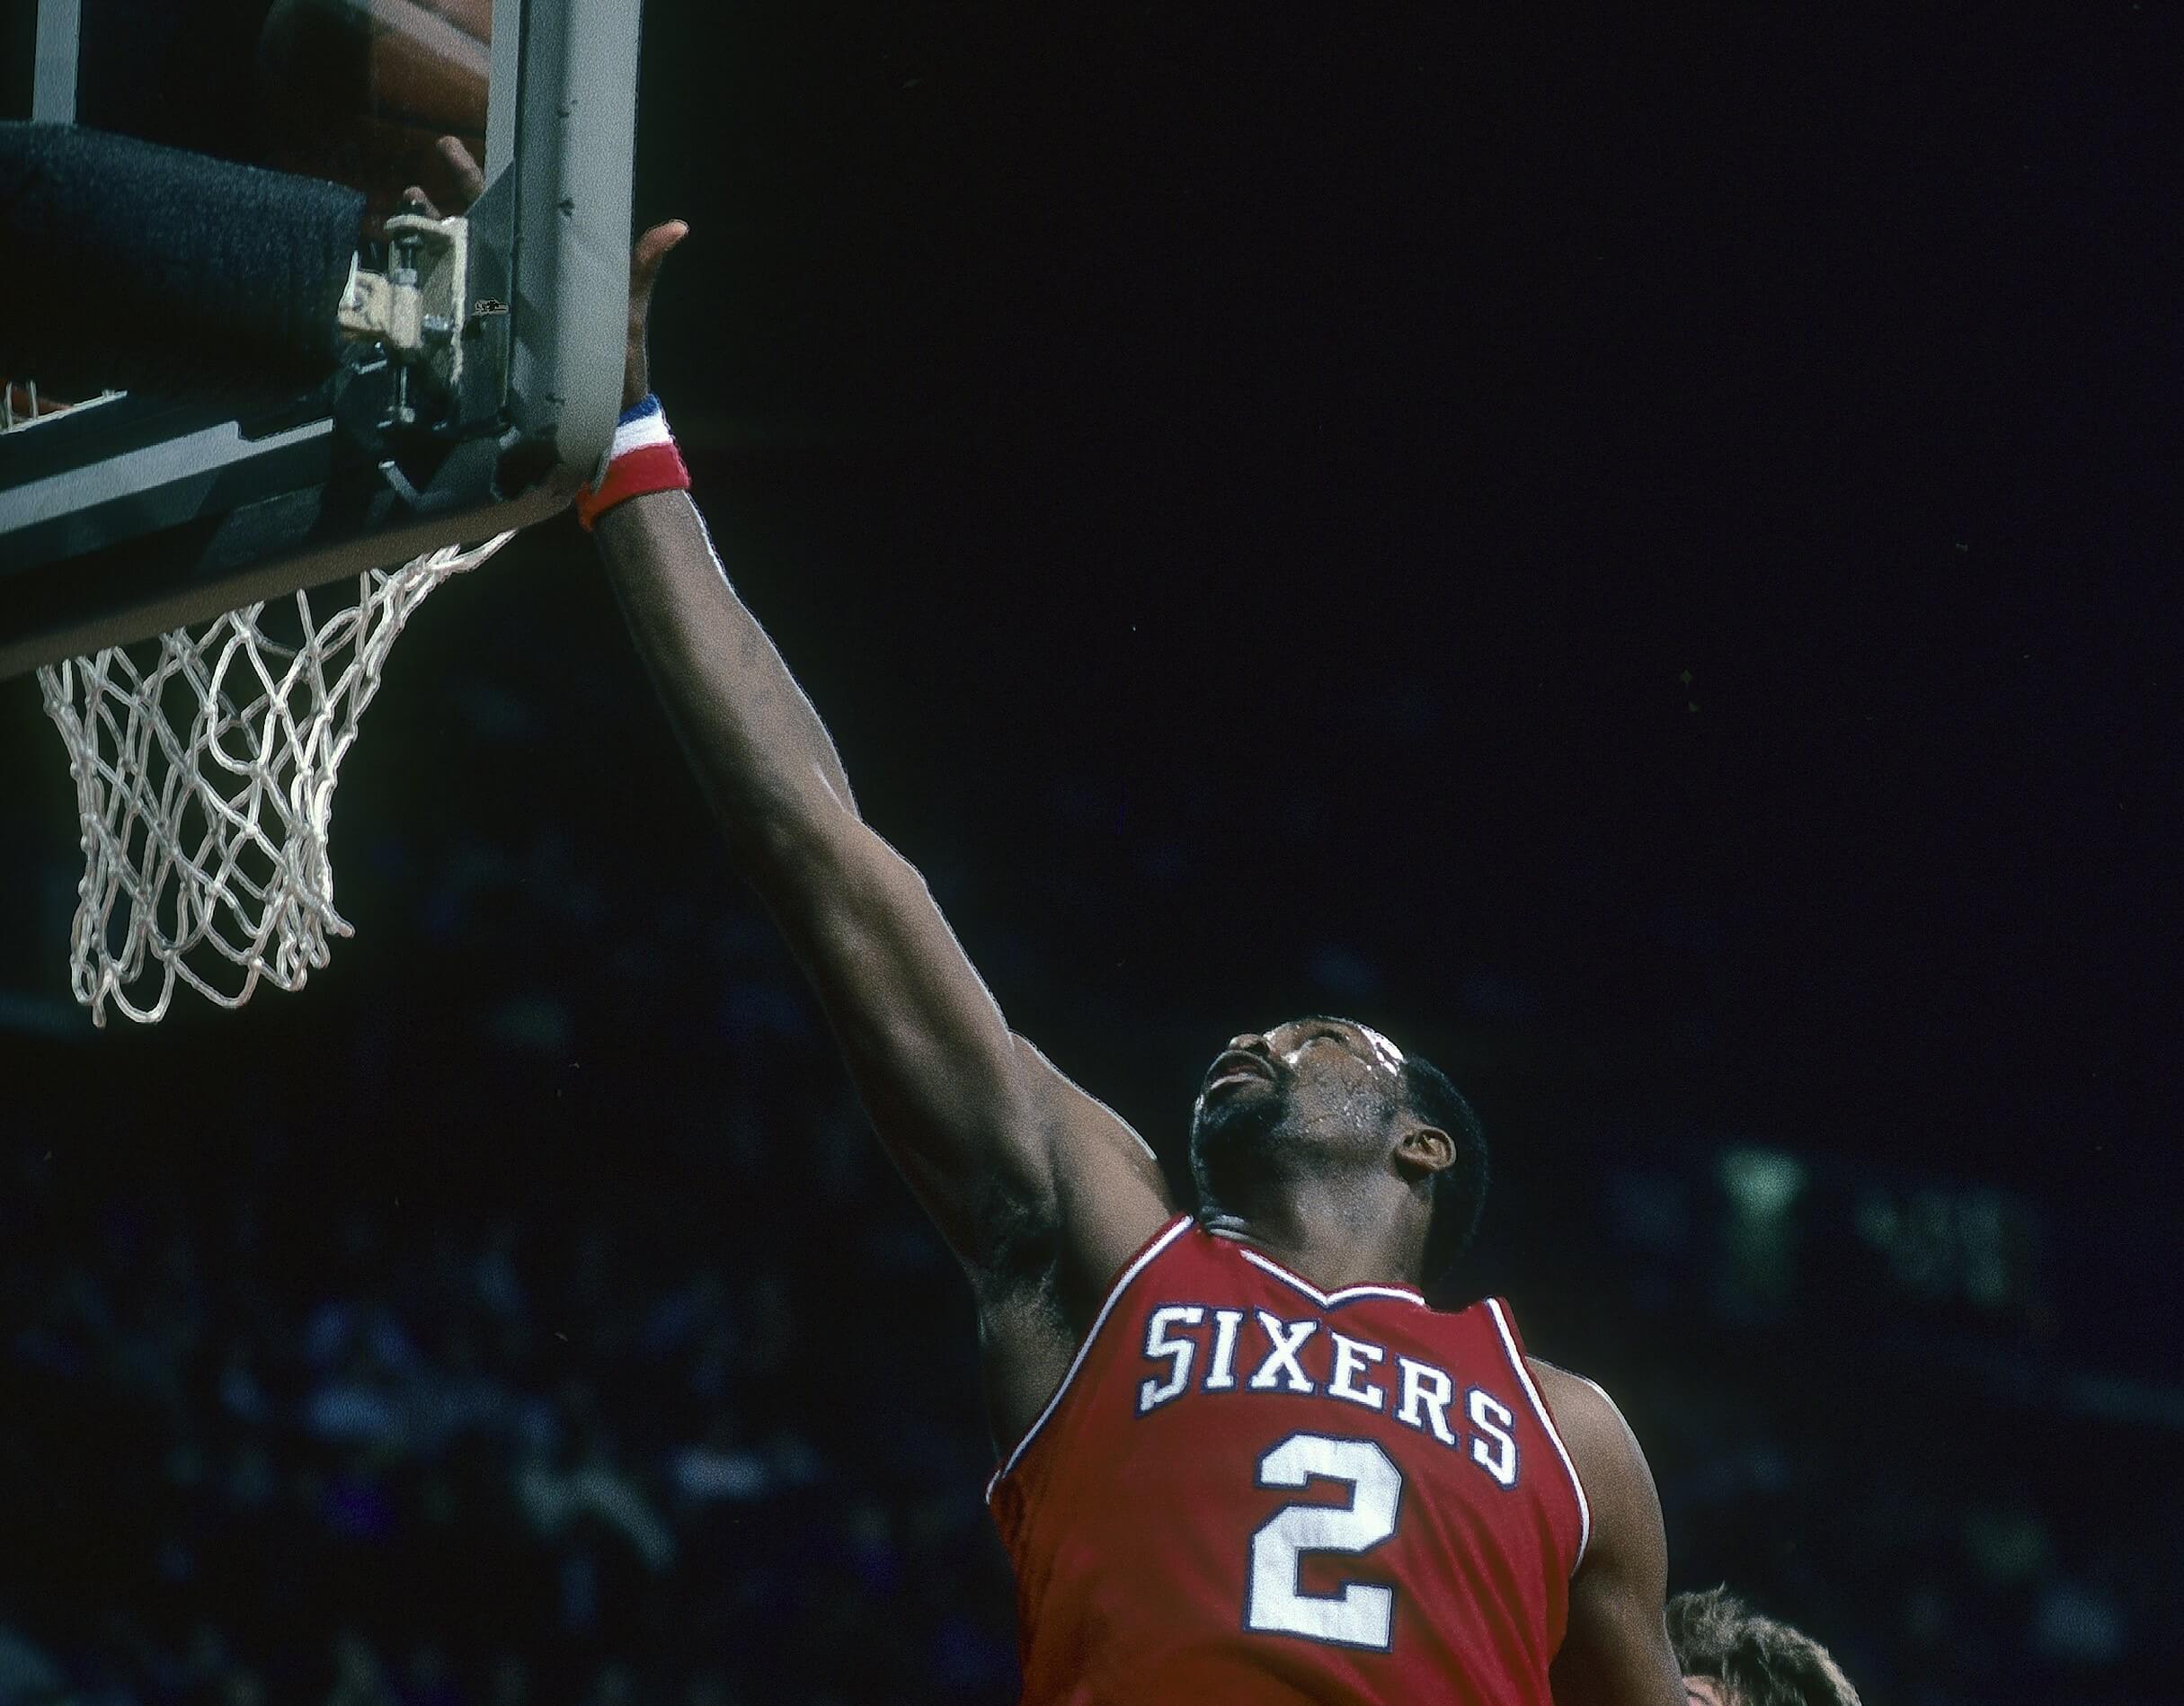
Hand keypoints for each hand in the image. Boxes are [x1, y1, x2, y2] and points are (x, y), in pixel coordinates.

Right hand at [404, 137, 687, 412]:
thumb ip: (643, 262)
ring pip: (460, 254)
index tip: (460, 147)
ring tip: (408, 208)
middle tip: (434, 156)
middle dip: (456, 186)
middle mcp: (520, 271)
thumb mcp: (628, 299)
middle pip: (483, 218)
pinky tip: (411, 268)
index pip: (516, 204)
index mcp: (547, 255)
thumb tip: (678, 227)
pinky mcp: (492, 329)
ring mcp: (502, 298)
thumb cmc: (619, 347)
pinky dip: (431, 283)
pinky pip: (455, 301)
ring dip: (433, 229)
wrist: (607, 402)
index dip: (489, 175)